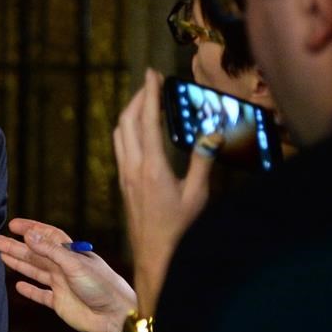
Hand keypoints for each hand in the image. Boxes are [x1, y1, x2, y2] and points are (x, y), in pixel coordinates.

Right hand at [0, 218, 137, 331]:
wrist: (115, 314)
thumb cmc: (101, 285)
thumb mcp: (74, 264)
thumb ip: (50, 250)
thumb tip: (29, 235)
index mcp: (70, 253)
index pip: (47, 236)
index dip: (31, 229)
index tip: (13, 224)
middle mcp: (64, 267)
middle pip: (36, 254)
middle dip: (17, 246)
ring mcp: (61, 285)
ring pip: (35, 271)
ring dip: (19, 263)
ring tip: (2, 255)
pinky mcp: (60, 302)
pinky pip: (41, 294)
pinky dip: (30, 290)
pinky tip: (18, 285)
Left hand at [112, 70, 219, 315]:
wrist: (155, 257)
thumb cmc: (179, 230)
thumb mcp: (197, 196)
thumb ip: (203, 162)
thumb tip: (212, 134)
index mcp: (151, 168)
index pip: (147, 121)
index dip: (149, 94)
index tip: (152, 74)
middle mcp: (133, 168)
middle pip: (127, 122)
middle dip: (137, 98)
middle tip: (149, 82)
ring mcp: (125, 176)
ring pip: (119, 134)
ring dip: (129, 113)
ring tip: (144, 100)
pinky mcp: (124, 184)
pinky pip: (120, 147)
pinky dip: (127, 130)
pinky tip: (138, 130)